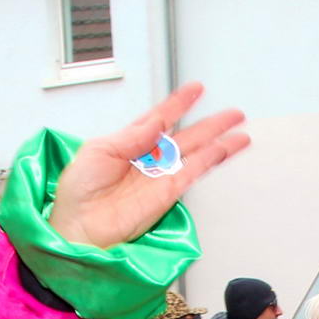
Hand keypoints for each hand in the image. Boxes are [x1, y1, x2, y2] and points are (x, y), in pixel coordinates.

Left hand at [48, 85, 250, 248]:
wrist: (79, 227)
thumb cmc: (78, 191)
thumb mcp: (98, 150)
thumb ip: (131, 136)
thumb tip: (156, 121)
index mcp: (128, 143)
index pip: (159, 118)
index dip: (179, 104)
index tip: (196, 90)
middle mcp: (148, 158)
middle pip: (186, 136)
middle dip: (211, 124)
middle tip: (233, 114)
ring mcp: (159, 177)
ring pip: (196, 154)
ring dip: (218, 142)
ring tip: (239, 132)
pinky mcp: (167, 195)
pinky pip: (192, 173)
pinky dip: (208, 161)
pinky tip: (222, 150)